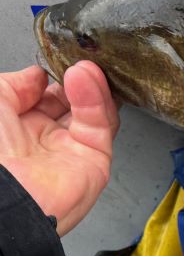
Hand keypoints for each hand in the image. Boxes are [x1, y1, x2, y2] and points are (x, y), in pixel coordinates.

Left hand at [0, 63, 118, 234]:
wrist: (3, 195)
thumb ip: (15, 83)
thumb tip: (38, 75)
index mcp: (15, 130)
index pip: (45, 96)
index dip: (53, 76)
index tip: (58, 60)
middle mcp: (44, 142)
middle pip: (73, 102)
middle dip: (75, 79)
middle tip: (76, 62)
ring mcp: (71, 151)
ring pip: (93, 111)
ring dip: (90, 85)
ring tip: (83, 68)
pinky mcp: (96, 161)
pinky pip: (102, 125)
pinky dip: (97, 100)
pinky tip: (86, 80)